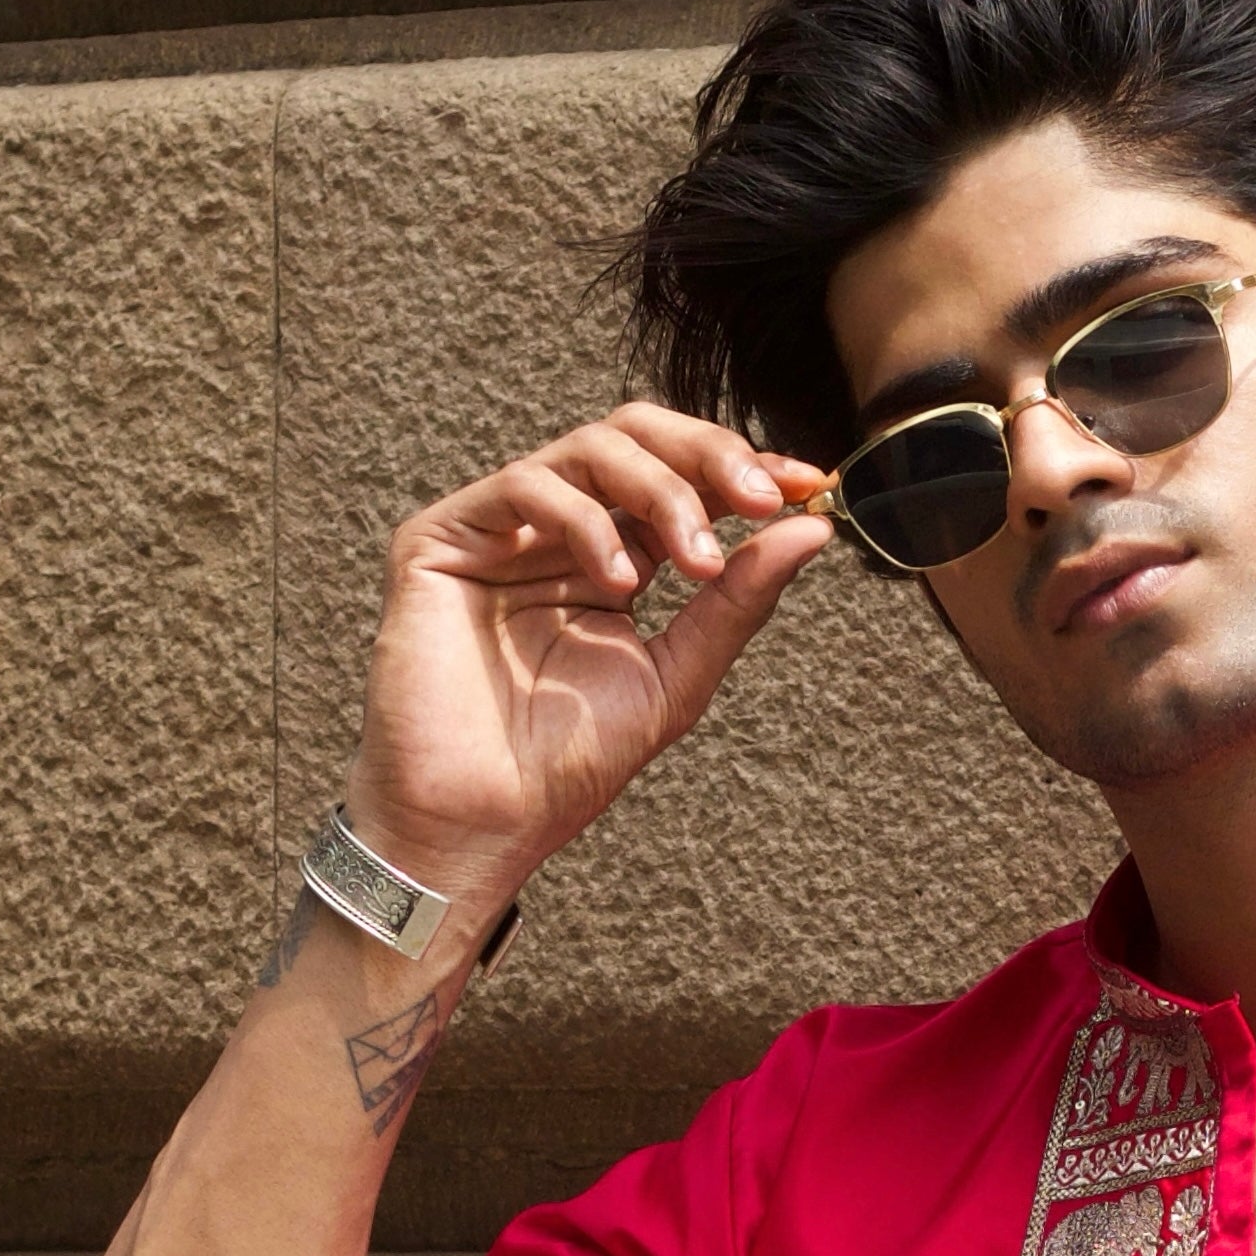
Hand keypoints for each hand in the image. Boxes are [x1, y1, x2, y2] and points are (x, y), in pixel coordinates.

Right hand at [343, 403, 835, 897]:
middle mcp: (555, 530)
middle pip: (635, 436)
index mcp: (610, 556)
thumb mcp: (677, 674)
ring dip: (660, 489)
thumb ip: (739, 601)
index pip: (678, 477)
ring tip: (697, 561)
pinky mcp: (443, 538)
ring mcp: (500, 530)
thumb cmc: (567, 763)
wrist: (485, 819)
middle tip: (759, 499)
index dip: (740, 467)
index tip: (805, 485)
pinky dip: (585, 520)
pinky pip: (524, 486)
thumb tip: (811, 529)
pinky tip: (617, 580)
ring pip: (589, 447)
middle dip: (707, 456)